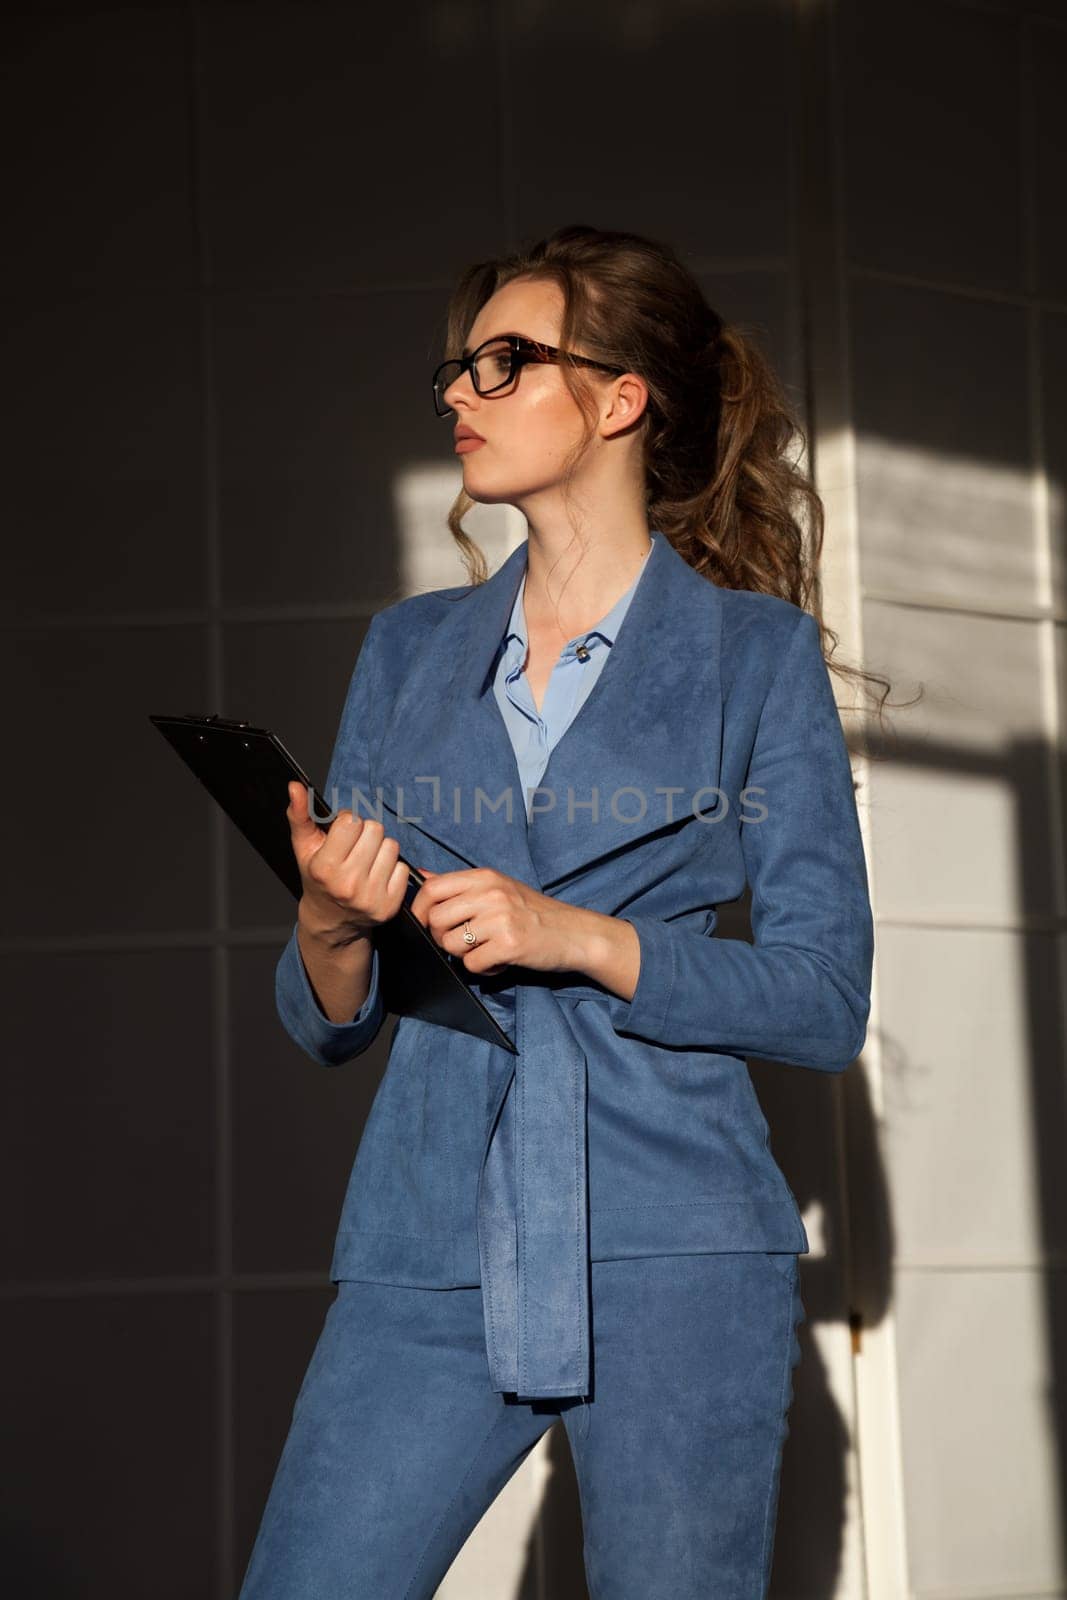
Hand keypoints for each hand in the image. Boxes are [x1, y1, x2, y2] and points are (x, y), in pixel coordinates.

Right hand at [285, 781, 407, 945]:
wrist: (331, 919)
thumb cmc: (318, 877)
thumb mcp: (304, 847)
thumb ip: (299, 814)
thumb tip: (295, 786)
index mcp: (325, 868)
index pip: (351, 821)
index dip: (348, 822)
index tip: (342, 834)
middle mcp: (348, 884)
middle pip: (375, 830)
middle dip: (365, 834)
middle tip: (355, 848)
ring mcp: (370, 897)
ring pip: (391, 846)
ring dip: (380, 849)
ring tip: (366, 861)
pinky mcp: (389, 907)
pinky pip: (403, 868)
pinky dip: (393, 868)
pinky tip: (377, 876)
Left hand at [409, 866, 588, 977]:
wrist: (575, 933)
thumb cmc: (534, 912)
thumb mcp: (498, 888)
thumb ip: (459, 885)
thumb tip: (421, 875)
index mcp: (485, 877)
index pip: (432, 888)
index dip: (419, 908)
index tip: (425, 923)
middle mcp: (491, 894)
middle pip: (435, 919)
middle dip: (441, 937)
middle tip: (464, 942)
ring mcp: (500, 919)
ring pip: (450, 944)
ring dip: (464, 955)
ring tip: (487, 950)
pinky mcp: (509, 944)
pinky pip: (473, 964)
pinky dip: (484, 969)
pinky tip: (500, 961)